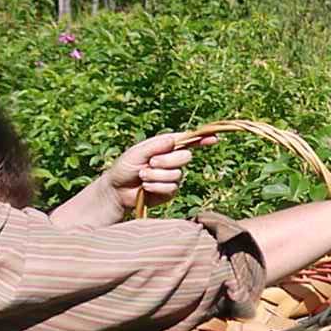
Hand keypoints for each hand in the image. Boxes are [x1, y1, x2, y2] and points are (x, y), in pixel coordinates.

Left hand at [102, 132, 217, 210]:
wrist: (117, 190)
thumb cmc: (124, 167)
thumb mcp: (137, 152)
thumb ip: (155, 146)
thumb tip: (174, 139)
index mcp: (165, 147)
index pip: (187, 141)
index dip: (201, 139)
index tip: (214, 138)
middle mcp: (171, 160)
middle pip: (185, 157)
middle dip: (167, 161)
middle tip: (150, 163)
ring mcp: (172, 176)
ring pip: (177, 174)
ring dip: (157, 176)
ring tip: (143, 176)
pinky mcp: (170, 192)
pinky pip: (172, 188)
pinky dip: (156, 186)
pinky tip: (146, 188)